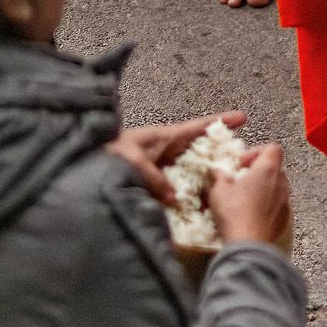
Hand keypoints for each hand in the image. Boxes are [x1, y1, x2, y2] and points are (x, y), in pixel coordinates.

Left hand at [106, 111, 246, 205]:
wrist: (84, 169)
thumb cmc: (106, 156)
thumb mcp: (131, 160)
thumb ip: (155, 178)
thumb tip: (175, 199)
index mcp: (163, 138)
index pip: (196, 128)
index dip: (218, 122)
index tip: (241, 117)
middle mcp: (165, 153)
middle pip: (199, 151)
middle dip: (219, 153)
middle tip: (242, 162)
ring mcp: (161, 170)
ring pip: (191, 172)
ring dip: (207, 178)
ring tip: (227, 187)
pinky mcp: (154, 187)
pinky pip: (177, 191)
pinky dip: (190, 197)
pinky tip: (200, 209)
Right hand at [209, 144, 291, 246]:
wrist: (248, 246)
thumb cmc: (234, 213)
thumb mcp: (219, 190)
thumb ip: (220, 176)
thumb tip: (219, 171)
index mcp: (267, 169)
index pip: (273, 148)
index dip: (257, 151)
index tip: (242, 163)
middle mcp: (281, 182)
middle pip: (275, 167)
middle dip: (259, 171)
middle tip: (241, 179)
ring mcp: (285, 202)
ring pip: (277, 186)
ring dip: (264, 188)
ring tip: (246, 198)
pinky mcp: (285, 219)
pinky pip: (278, 205)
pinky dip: (268, 205)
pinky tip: (252, 214)